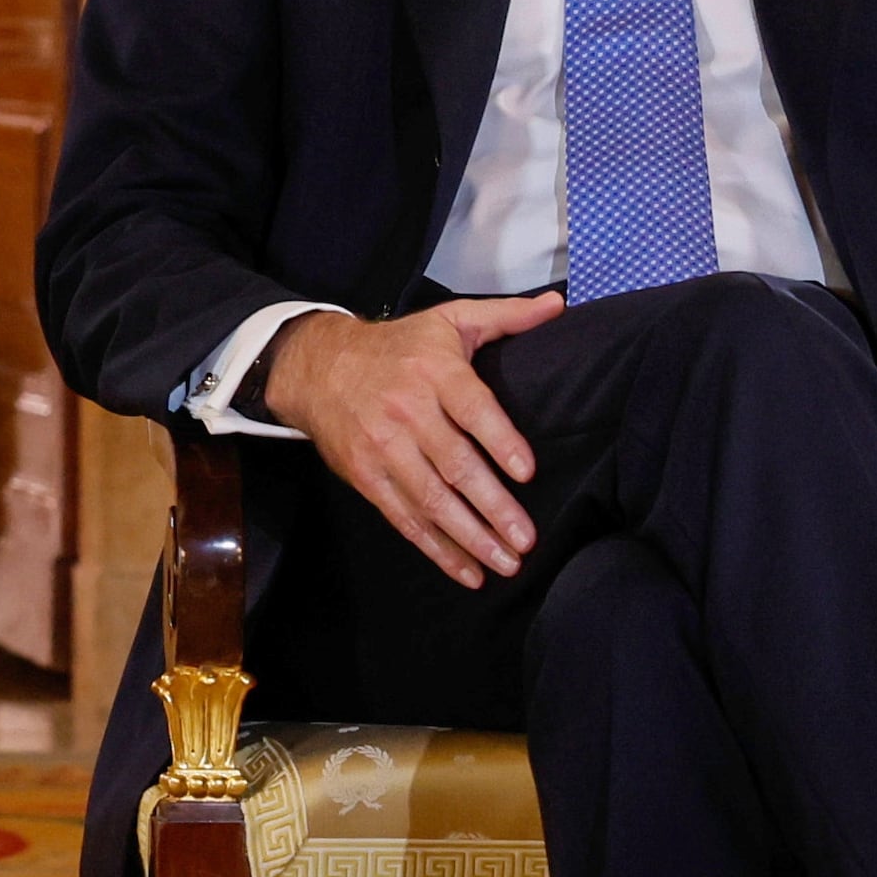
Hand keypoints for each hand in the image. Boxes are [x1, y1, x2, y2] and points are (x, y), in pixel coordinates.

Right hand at [261, 292, 561, 586]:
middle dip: (493, 507)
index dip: (499, 440)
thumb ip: (506, 316)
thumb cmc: (398, 347)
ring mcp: (383, 448)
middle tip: (526, 540)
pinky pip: (404, 517)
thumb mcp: (448, 320)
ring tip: (506, 563)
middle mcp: (407, 411)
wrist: (318, 367)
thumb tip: (557, 306)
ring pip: (430, 499)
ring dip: (470, 537)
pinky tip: (467, 571)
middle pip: (454, 465)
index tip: (527, 472)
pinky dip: (436, 548)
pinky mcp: (365, 475)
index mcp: (434, 372)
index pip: (471, 408)